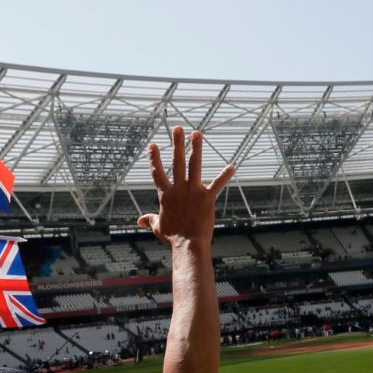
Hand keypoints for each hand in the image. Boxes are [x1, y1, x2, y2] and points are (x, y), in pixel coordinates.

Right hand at [136, 127, 234, 249]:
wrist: (188, 245)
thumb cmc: (173, 237)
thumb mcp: (158, 227)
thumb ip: (150, 220)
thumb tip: (139, 221)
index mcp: (166, 195)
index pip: (157, 172)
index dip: (154, 158)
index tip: (153, 144)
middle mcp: (179, 189)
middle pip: (176, 161)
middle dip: (177, 143)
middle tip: (177, 128)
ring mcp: (193, 191)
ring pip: (194, 165)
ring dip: (196, 148)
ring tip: (197, 133)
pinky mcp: (207, 198)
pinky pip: (217, 184)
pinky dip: (225, 175)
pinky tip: (232, 166)